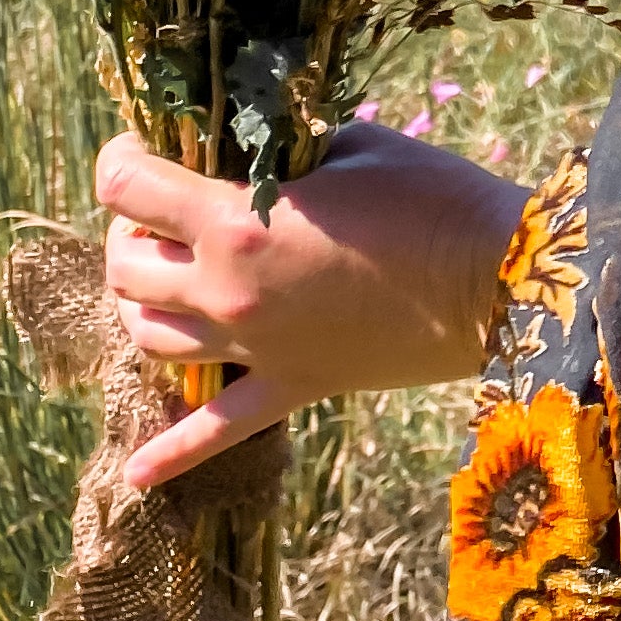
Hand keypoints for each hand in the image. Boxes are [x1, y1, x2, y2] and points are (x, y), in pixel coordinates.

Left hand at [98, 121, 533, 491]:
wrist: (500, 279)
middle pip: (126, 268)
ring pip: (149, 337)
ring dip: (141, 303)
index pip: (129, 189)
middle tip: (164, 208)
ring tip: (165, 279)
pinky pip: (215, 430)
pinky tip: (136, 476)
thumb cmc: (435, 197)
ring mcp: (255, 347)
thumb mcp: (356, 145)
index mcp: (236, 224)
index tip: (138, 147)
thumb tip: (260, 144)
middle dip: (131, 229)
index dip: (120, 159)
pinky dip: (170, 456)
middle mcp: (228, 290)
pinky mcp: (292, 384)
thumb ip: (291, 145)